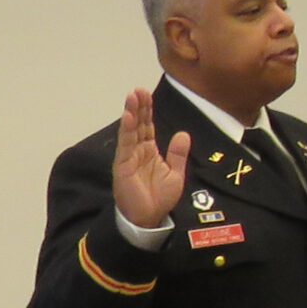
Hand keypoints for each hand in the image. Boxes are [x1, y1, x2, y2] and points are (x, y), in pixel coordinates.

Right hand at [112, 88, 189, 228]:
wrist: (149, 217)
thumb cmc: (160, 197)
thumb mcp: (176, 174)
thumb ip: (178, 154)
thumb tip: (183, 134)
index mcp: (150, 151)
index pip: (149, 126)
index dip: (148, 111)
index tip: (147, 94)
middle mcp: (138, 151)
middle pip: (139, 124)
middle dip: (139, 107)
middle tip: (139, 89)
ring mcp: (129, 156)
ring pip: (131, 130)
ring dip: (132, 113)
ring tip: (132, 97)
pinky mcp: (123, 165)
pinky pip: (125, 144)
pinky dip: (127, 130)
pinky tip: (128, 116)